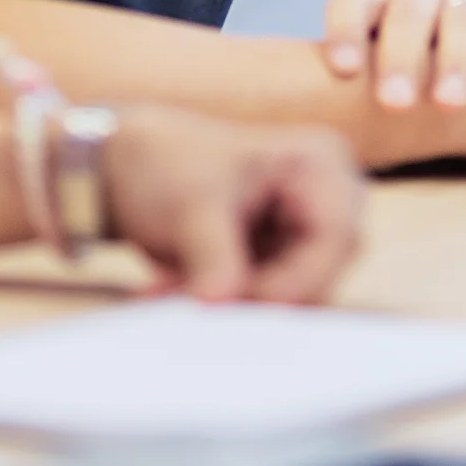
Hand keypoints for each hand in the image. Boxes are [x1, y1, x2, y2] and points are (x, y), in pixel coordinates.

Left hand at [98, 105, 364, 301]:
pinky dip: (223, 303)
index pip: (336, 236)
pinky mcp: (277, 267)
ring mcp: (303, 238)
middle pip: (319, 274)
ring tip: (170, 288)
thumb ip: (213, 255)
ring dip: (233, 304)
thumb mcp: (191, 203)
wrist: (129, 166)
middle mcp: (326, 202)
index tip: (242, 301)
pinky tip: (175, 286)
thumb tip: (220, 302)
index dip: (298, 278)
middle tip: (199, 300)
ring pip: (291, 298)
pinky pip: (263, 303)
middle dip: (256, 295)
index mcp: (320, 165)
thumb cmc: (168, 162)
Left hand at [321, 0, 465, 111]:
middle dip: (401, 58)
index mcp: (380, 3)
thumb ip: (359, 93)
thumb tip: (326, 143)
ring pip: (460, 15)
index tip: (344, 70)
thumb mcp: (388, 75)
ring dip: (453, 60)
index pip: (351, 4)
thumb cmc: (422, 74)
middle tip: (395, 103)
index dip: (344, 32)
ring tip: (448, 104)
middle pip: (407, 10)